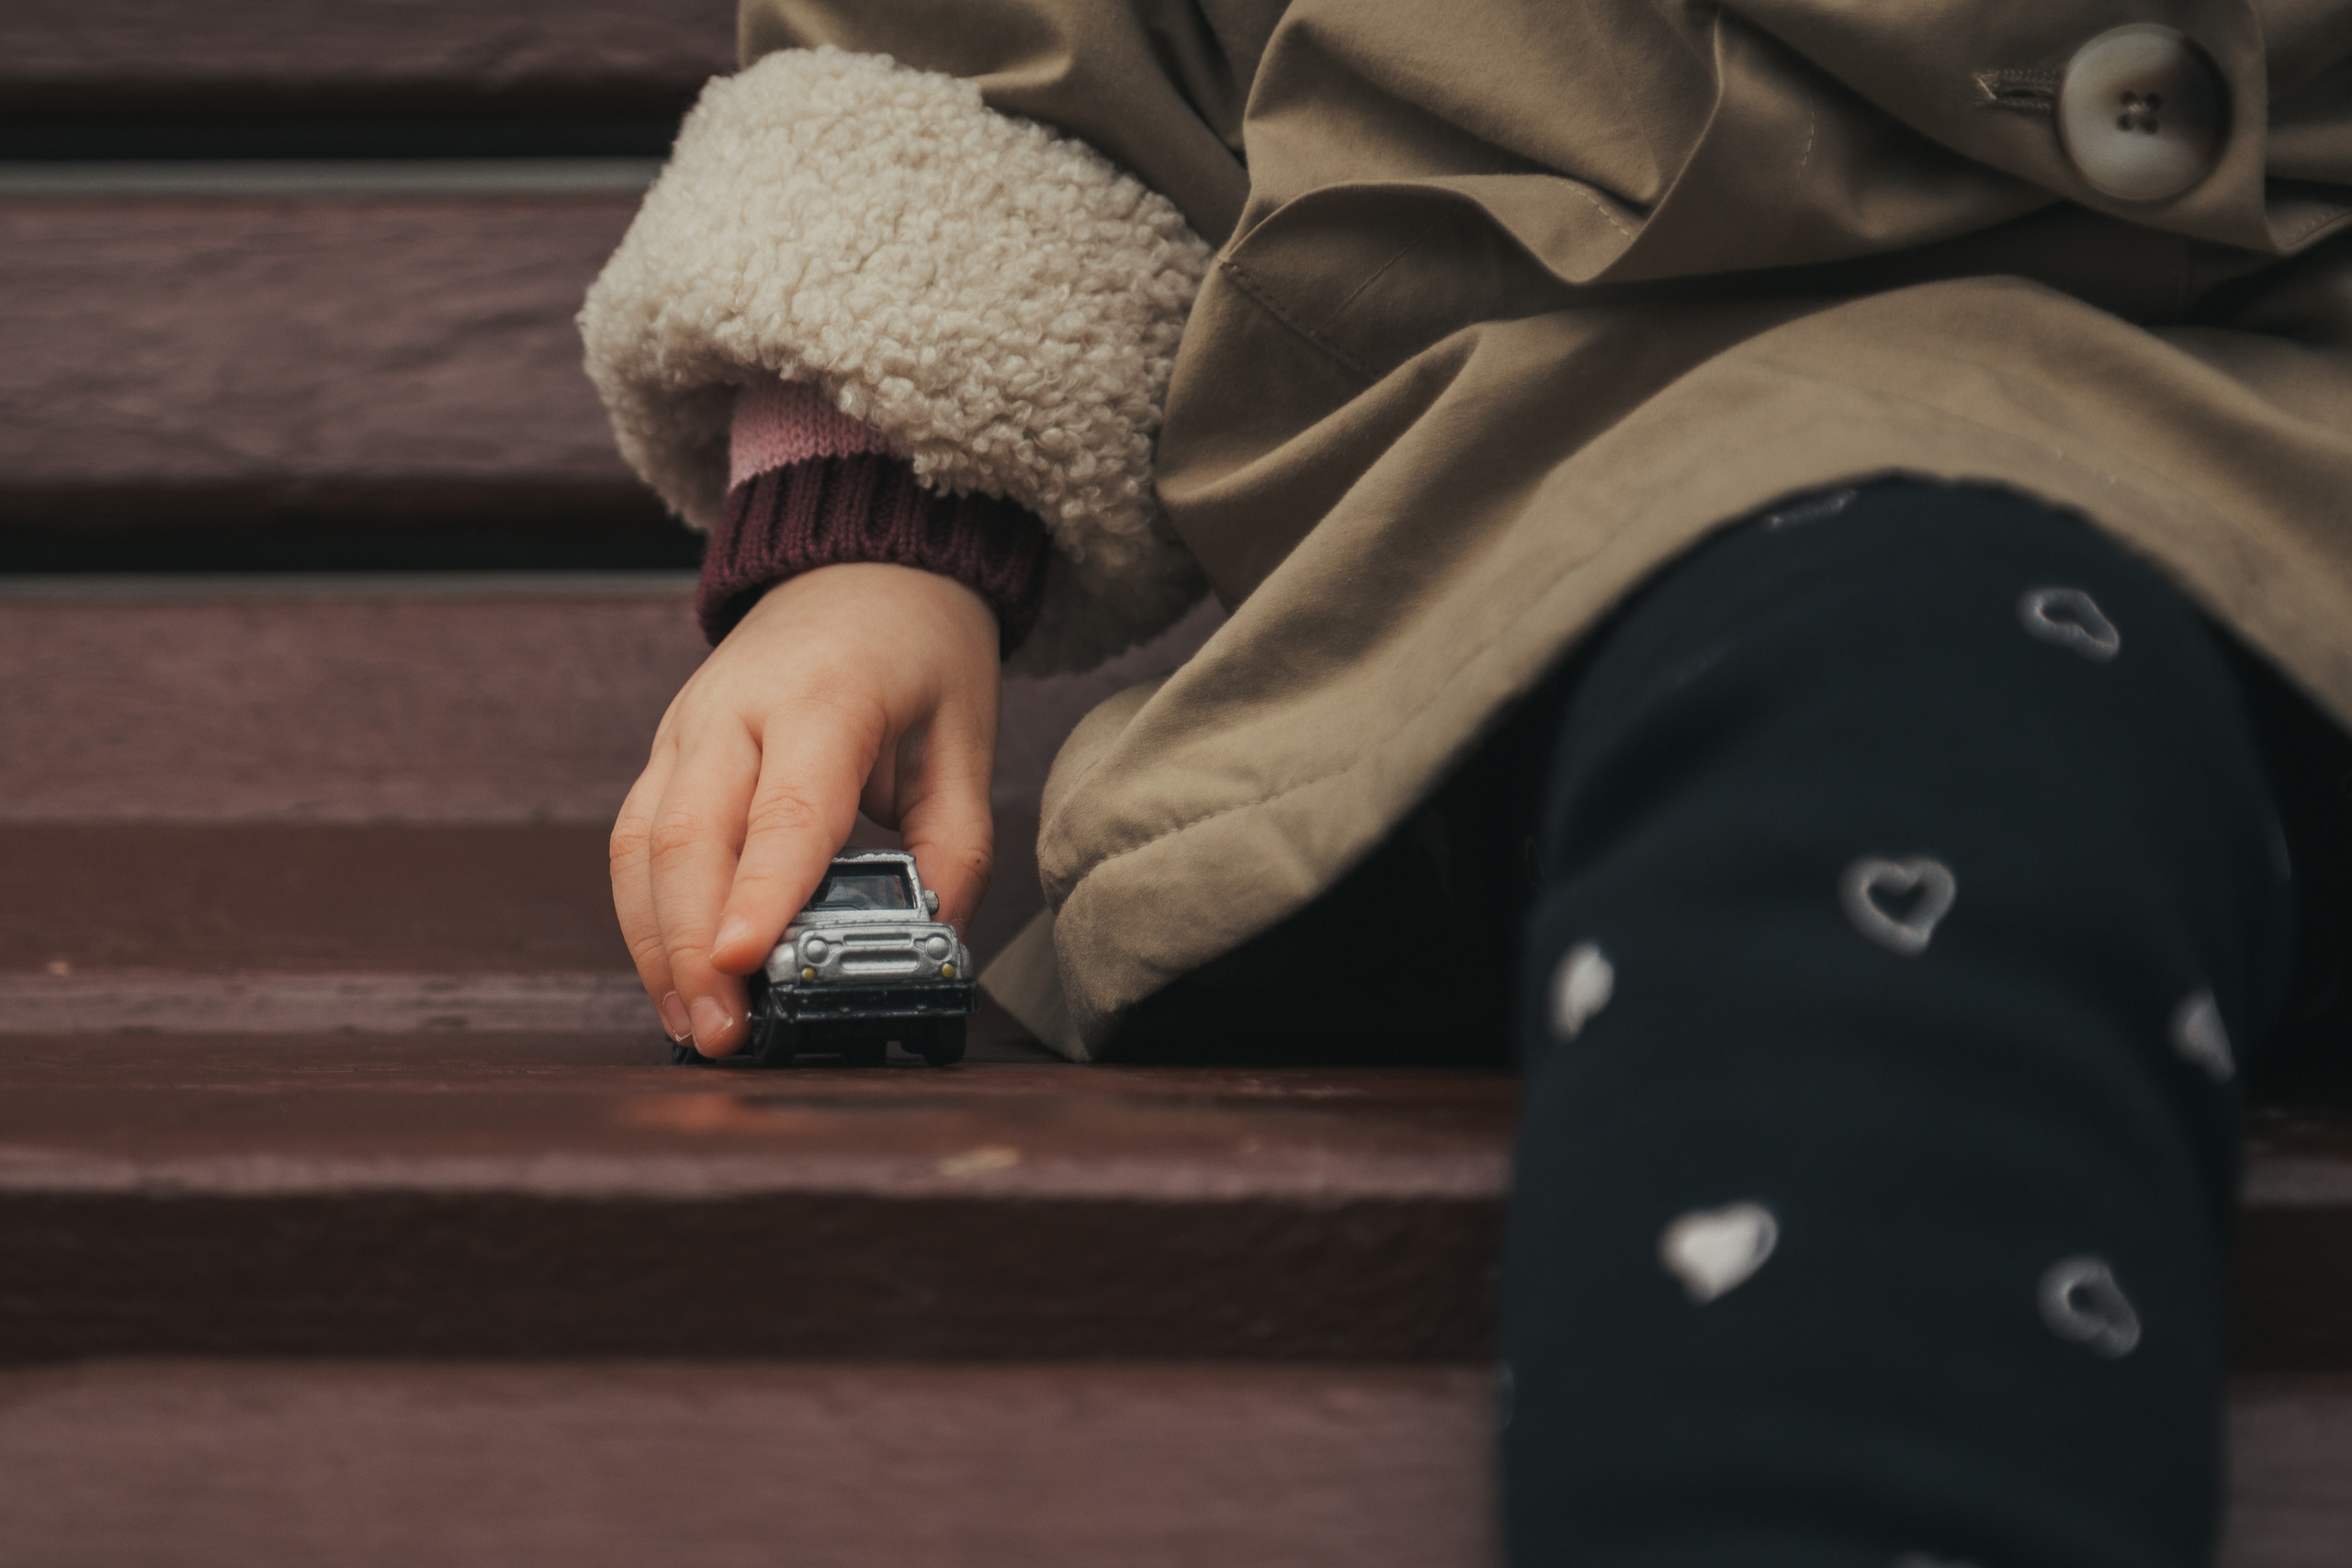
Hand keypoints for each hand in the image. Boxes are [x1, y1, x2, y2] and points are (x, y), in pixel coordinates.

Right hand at [611, 563, 1000, 1056]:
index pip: (786, 810)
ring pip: (642, 845)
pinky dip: (644, 916)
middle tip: (722, 1033)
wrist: (859, 568)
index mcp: (823, 698)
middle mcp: (734, 710)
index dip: (761, 892)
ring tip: (691, 1025)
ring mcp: (686, 727)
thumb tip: (932, 942)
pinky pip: (635, 840)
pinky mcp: (666, 752)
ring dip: (654, 945)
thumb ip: (956, 845)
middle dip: (692, 947)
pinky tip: (671, 979)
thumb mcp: (966, 737)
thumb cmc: (918, 651)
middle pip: (689, 837)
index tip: (740, 963)